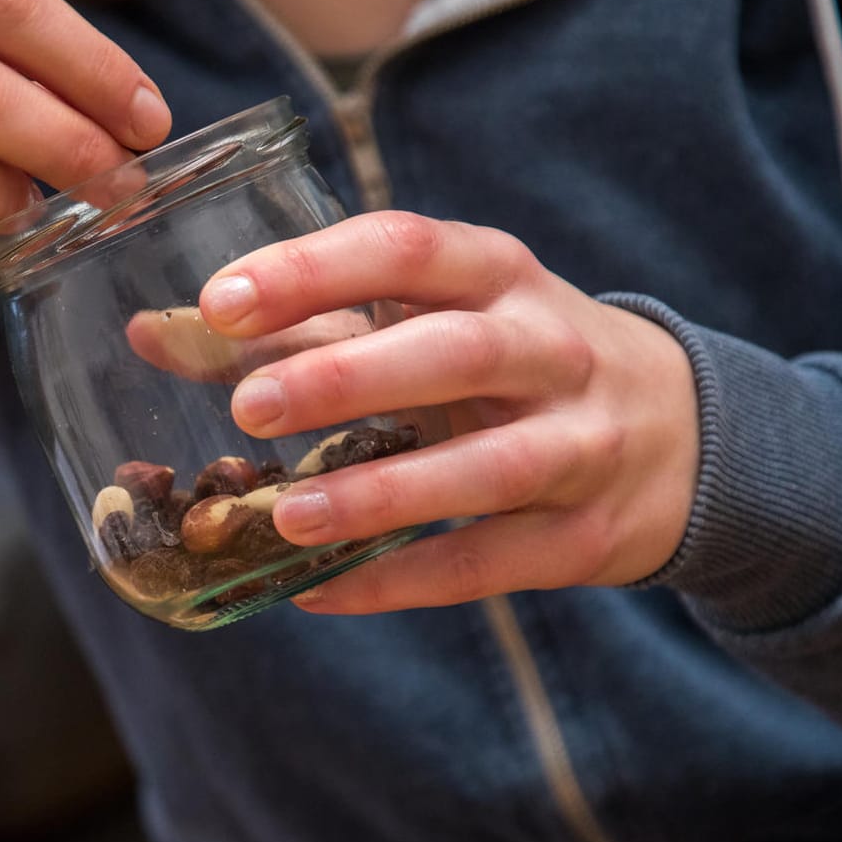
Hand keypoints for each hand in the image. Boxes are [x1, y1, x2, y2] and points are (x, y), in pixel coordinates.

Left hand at [197, 211, 699, 612]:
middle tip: (252, 403)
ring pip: (482, 467)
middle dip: (349, 376)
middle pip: (452, 352)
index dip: (313, 269)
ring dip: (381, 493)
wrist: (684, 435)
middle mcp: (548, 348)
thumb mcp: (431, 322)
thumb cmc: (513, 363)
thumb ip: (302, 325)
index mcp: (498, 275)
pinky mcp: (584, 536)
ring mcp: (579, 444)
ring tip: (288, 514)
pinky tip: (321, 592)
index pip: (406, 249)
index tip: (221, 299)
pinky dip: (403, 581)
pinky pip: (488, 563)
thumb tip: (157, 333)